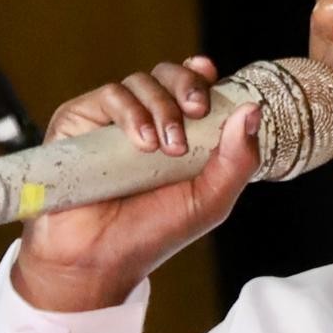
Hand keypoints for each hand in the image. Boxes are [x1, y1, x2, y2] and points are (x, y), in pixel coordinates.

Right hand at [9, 56, 261, 315]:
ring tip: (165, 148)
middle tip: (196, 111)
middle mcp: (145, 122)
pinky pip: (110, 95)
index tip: (210, 76)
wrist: (98, 257)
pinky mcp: (80, 121)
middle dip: (186, 85)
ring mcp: (111, 120)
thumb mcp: (210, 200)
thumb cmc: (152, 233)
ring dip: (161, 107)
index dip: (200, 75)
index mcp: (178, 134)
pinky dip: (131, 112)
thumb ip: (237, 160)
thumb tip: (252, 111)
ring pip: (141, 82)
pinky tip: (142, 143)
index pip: (191, 87)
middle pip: (167, 75)